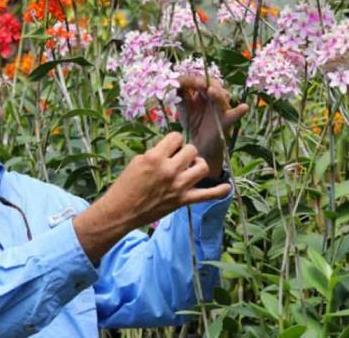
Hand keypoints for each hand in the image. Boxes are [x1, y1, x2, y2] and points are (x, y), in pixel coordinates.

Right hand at [73, 133, 231, 262]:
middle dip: (185, 151)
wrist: (122, 211)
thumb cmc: (125, 185)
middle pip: (191, 150)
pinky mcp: (183, 200)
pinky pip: (208, 195)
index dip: (173, 141)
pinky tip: (227, 187)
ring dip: (198, 164)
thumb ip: (157, 153)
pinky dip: (219, 191)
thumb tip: (172, 150)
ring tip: (191, 167)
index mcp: (155, 158)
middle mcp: (169, 170)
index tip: (169, 147)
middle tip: (177, 159)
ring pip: (202, 167)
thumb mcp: (137, 161)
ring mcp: (178, 186)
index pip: (176, 137)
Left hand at [177, 76, 247, 178]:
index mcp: (204, 93)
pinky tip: (244, 107)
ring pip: (223, 97)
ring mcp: (222, 109)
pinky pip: (235, 115)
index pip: (200, 81)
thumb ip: (180, 97)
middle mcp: (215, 98)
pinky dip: (239, 111)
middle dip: (205, 83)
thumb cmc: (193, 123)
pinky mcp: (227, 121)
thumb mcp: (184, 109)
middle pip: (213, 85)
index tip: (179, 81)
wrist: (199, 145)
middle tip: (196, 83)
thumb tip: (175, 84)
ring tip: (210, 91)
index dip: (191, 80)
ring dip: (217, 93)